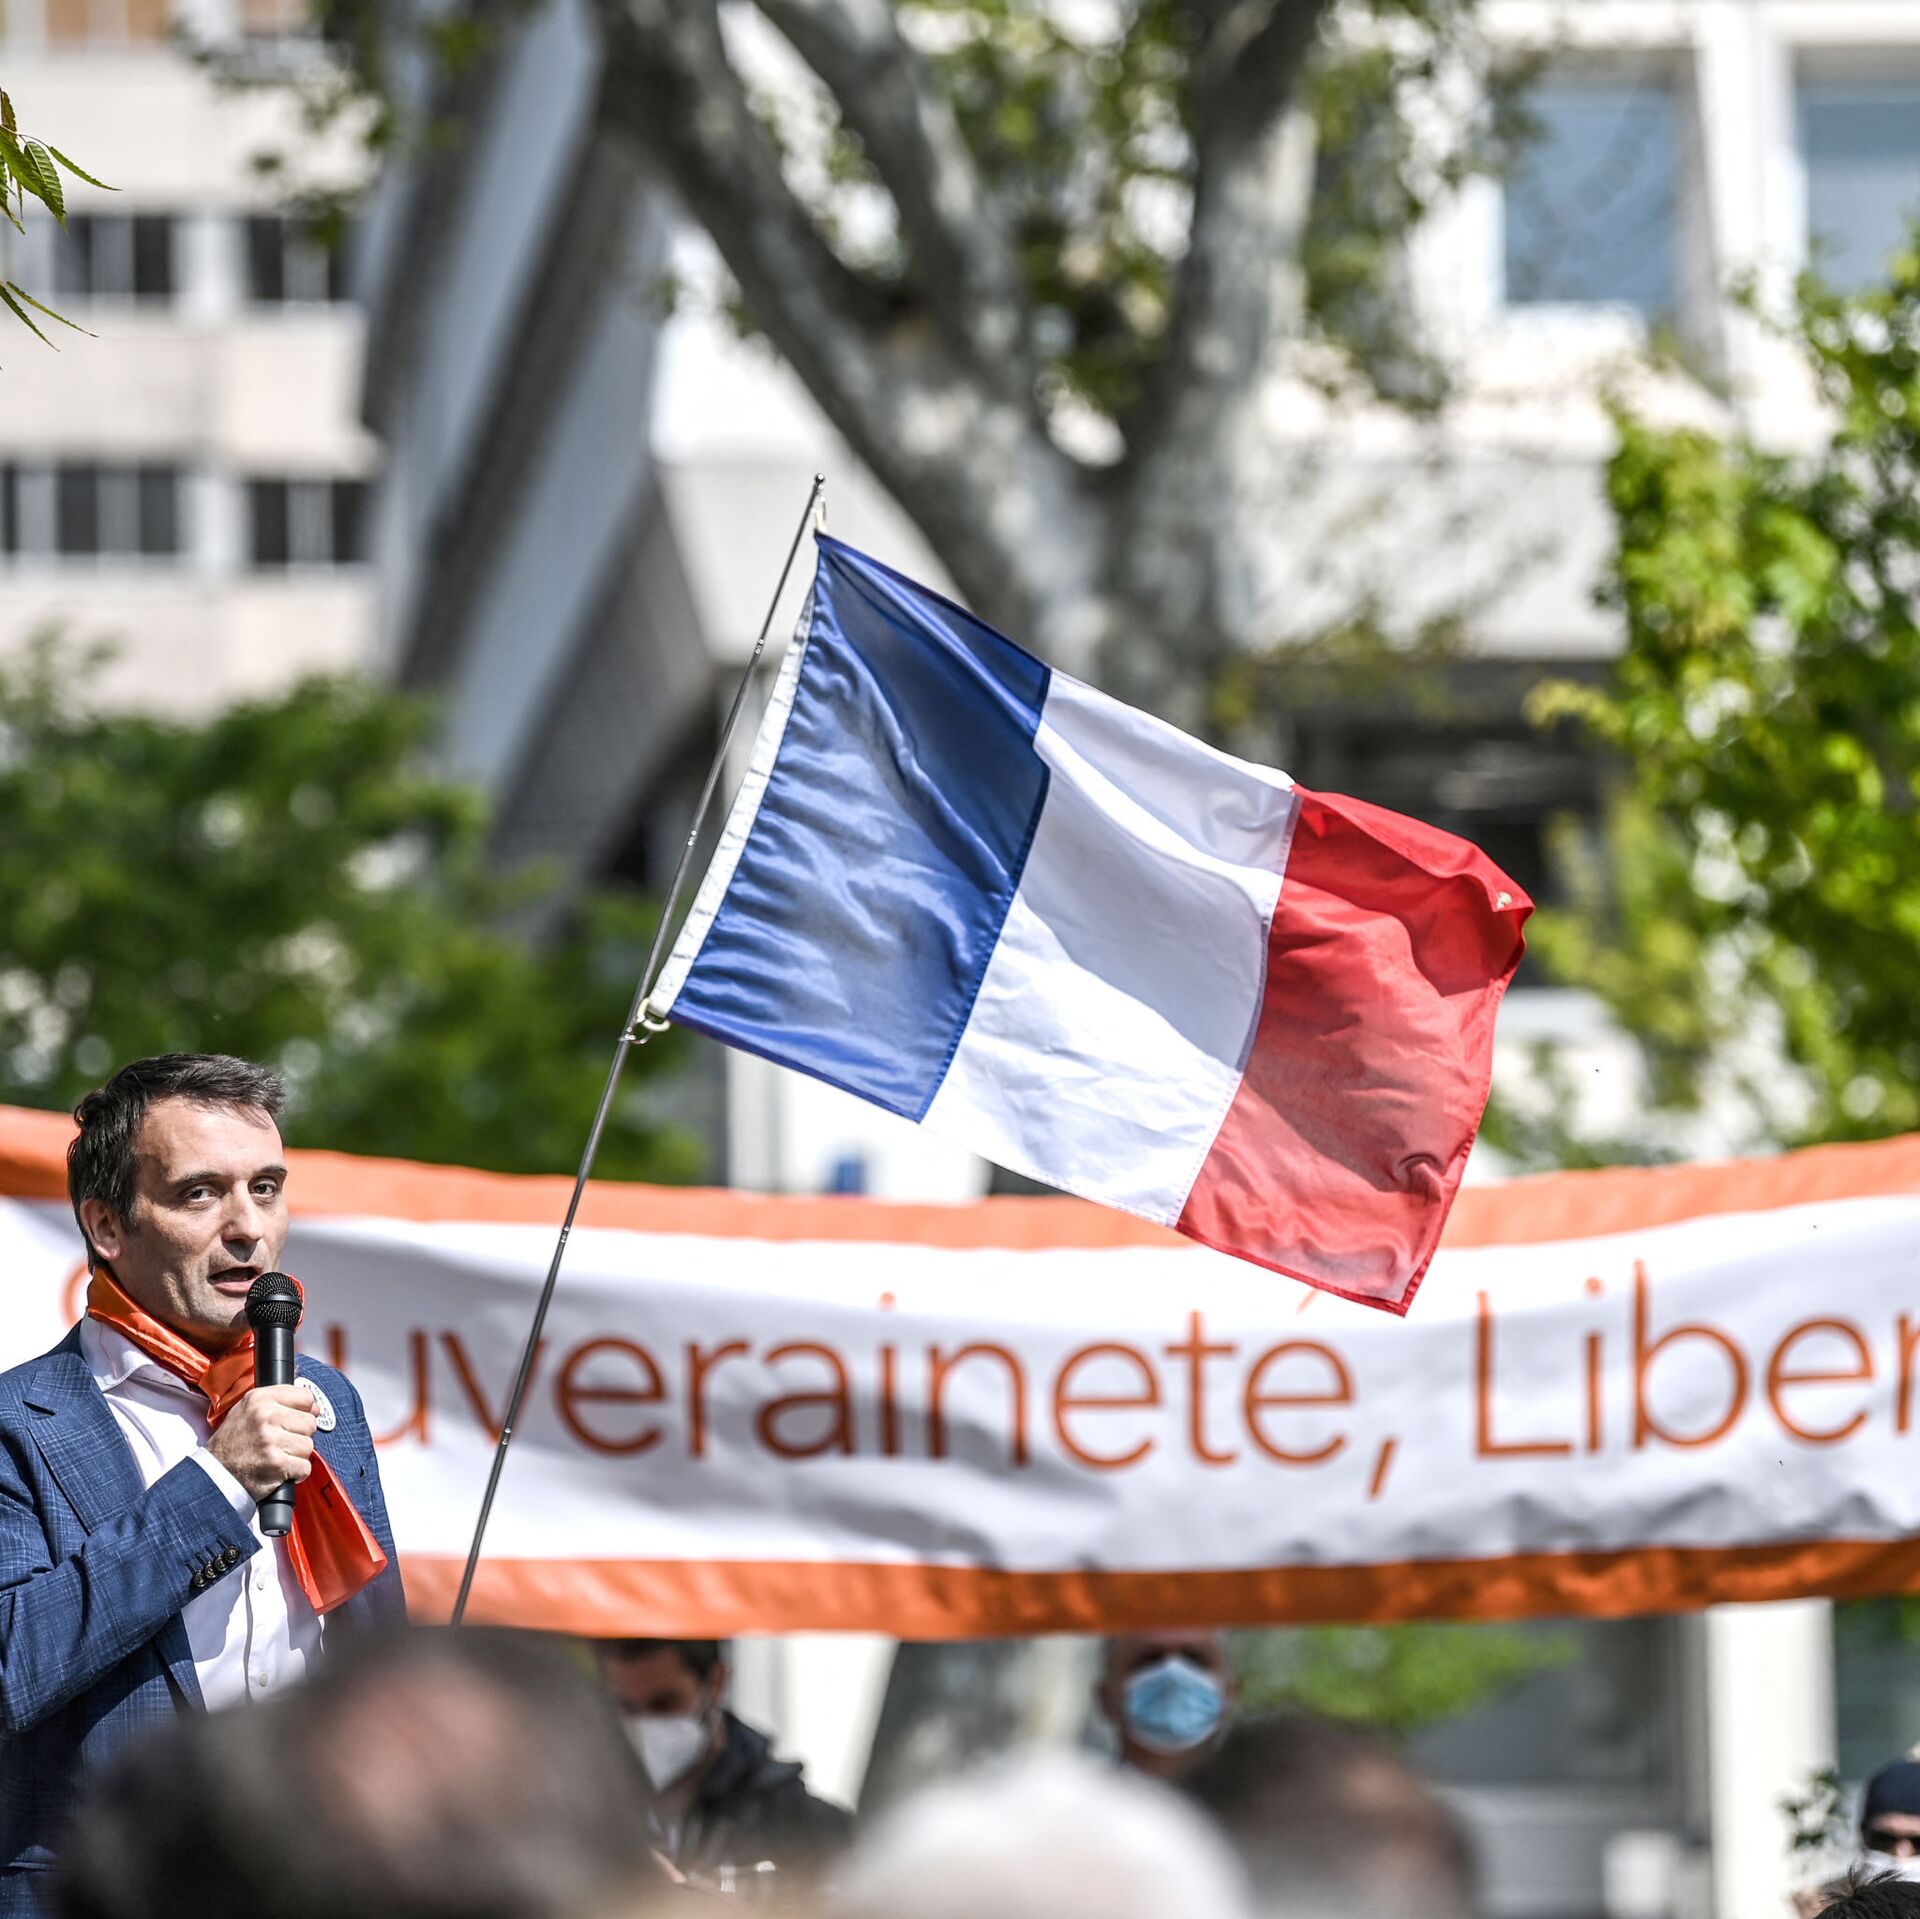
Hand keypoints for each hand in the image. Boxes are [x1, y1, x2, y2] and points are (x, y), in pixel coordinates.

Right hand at [207, 1385, 317, 1500]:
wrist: (214, 1475)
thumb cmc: (233, 1442)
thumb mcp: (248, 1409)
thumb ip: (280, 1401)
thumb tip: (315, 1407)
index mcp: (260, 1399)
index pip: (306, 1397)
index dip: (303, 1411)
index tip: (293, 1421)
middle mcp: (266, 1416)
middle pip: (310, 1423)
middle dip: (299, 1436)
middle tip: (279, 1443)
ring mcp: (272, 1440)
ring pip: (309, 1446)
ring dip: (296, 1455)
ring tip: (276, 1456)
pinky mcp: (277, 1464)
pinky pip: (305, 1467)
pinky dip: (295, 1473)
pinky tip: (279, 1470)